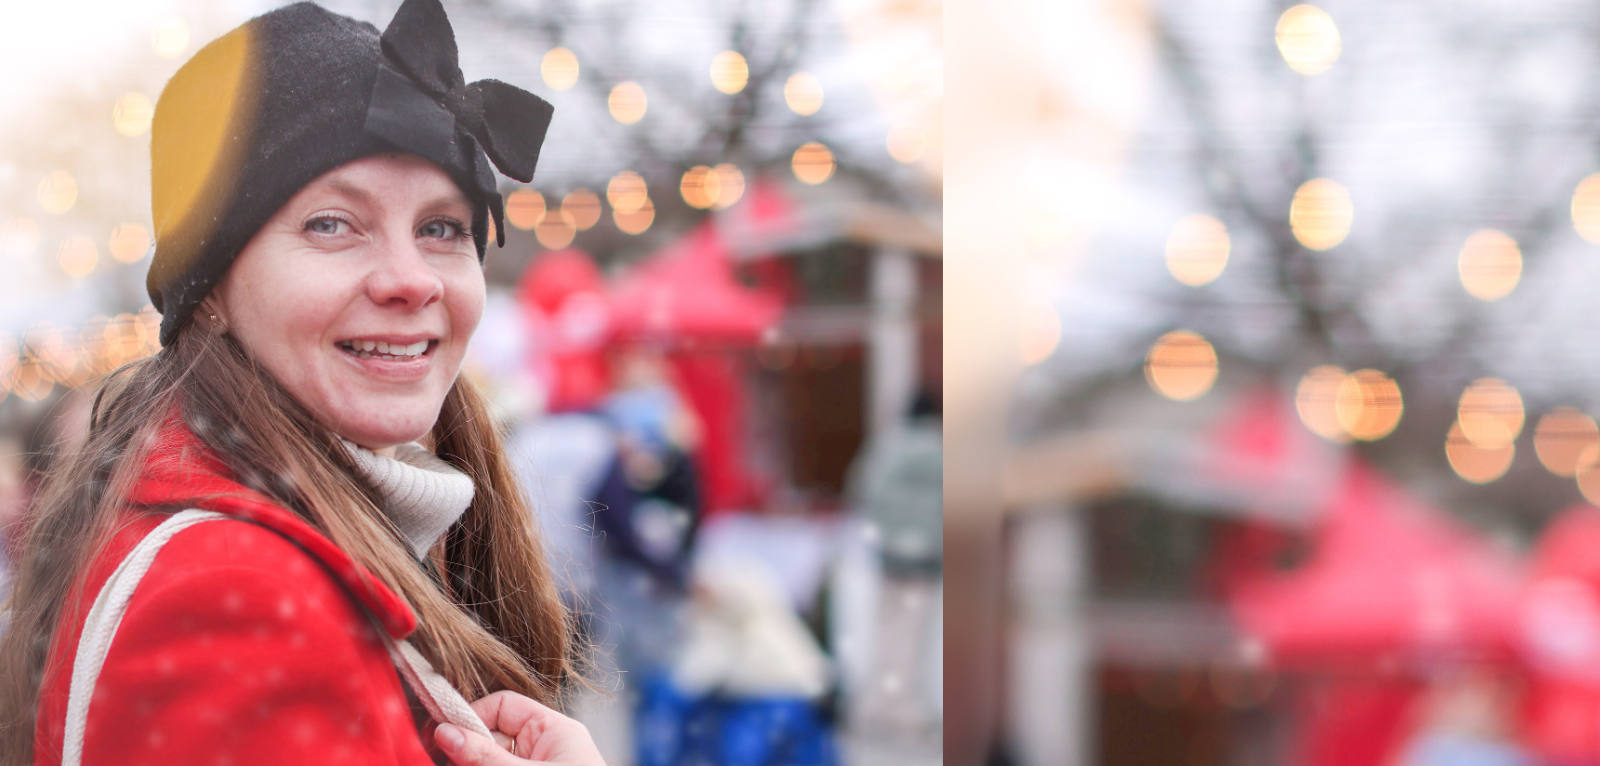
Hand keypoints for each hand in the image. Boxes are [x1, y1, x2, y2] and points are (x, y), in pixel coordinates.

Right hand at [434, 690, 605, 765]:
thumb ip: (486, 757)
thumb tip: (445, 733)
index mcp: (553, 731)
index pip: (502, 707)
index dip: (471, 717)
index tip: (443, 738)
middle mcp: (542, 750)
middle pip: (489, 739)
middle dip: (467, 754)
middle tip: (443, 762)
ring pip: (487, 763)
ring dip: (472, 765)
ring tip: (450, 764)